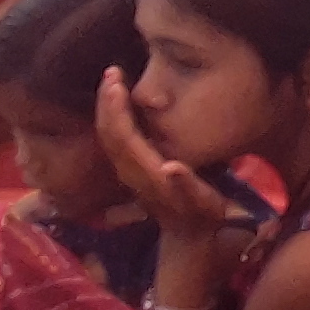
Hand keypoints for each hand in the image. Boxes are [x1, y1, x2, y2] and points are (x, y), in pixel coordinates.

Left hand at [96, 67, 235, 236]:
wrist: (188, 238)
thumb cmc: (202, 216)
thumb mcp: (202, 203)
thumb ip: (187, 185)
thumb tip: (172, 166)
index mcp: (145, 172)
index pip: (122, 136)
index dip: (116, 108)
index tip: (117, 81)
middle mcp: (129, 170)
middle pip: (108, 132)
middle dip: (106, 100)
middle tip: (112, 71)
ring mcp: (127, 170)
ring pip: (107, 134)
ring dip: (107, 107)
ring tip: (112, 81)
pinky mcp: (130, 169)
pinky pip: (114, 138)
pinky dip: (113, 117)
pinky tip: (119, 103)